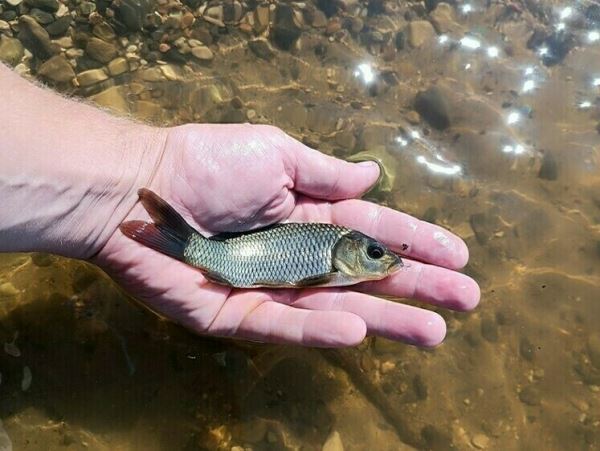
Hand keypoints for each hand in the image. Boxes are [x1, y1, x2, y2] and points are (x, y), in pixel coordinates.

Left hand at [95, 124, 479, 347]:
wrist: (139, 190)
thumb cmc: (204, 163)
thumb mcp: (275, 153)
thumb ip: (324, 172)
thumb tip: (372, 176)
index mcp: (309, 214)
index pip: (374, 231)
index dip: (416, 241)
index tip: (458, 253)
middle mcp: (298, 254)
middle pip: (366, 276)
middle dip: (417, 287)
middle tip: (466, 299)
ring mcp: (271, 287)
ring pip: (337, 307)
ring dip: (386, 319)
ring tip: (434, 329)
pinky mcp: (238, 315)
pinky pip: (284, 324)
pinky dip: (320, 328)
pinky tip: (359, 329)